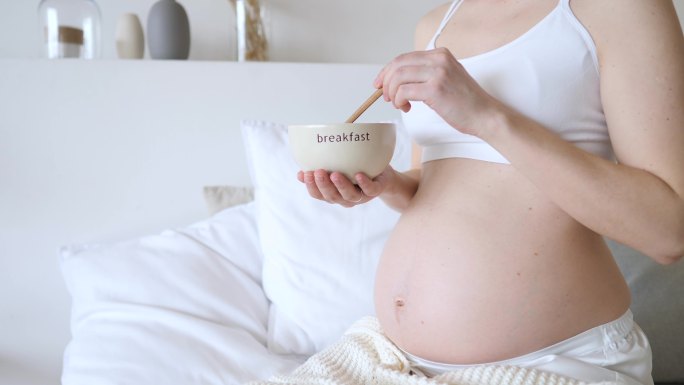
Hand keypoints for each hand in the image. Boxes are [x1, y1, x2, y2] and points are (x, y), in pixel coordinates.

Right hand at [296, 167, 394, 207]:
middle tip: (317, 172)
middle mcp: (346, 198)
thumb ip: (321, 171)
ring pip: (349, 196)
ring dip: (340, 186)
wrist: (383, 176)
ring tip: (334, 174)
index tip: (305, 174)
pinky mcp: (376, 190)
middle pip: (333, 197)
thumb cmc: (356, 169)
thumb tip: (300, 171)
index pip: (319, 195)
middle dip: (323, 185)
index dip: (311, 187)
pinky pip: (370, 190)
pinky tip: (359, 175)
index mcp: (335, 194)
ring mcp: (362, 196)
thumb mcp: (338, 168)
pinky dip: (364, 183)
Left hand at [374, 47, 498, 136]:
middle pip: (398, 65)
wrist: (485, 115)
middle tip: (386, 97)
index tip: (380, 84)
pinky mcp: (435, 89)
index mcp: (440, 54)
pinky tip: (406, 108)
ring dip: (392, 93)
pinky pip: (404, 91)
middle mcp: (439, 59)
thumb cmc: (465, 102)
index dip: (387, 71)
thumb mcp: (446, 78)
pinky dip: (399, 101)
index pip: (404, 57)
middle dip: (386, 82)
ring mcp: (438, 73)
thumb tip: (396, 80)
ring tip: (398, 104)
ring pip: (398, 77)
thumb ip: (425, 74)